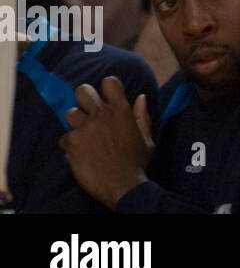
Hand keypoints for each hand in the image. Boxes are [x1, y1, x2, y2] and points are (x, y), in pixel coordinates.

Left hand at [59, 77, 153, 208]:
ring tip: (82, 135)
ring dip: (75, 123)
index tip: (106, 98)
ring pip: (70, 113)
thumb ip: (142, 116)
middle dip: (84, 99)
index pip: (109, 82)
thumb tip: (141, 97)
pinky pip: (65, 137)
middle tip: (88, 113)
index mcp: (122, 110)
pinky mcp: (72, 142)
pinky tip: (79, 154)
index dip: (106, 88)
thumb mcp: (147, 138)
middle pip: (83, 90)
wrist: (122, 186)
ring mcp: (86, 127)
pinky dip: (70, 145)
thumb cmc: (137, 163)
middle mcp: (103, 114)